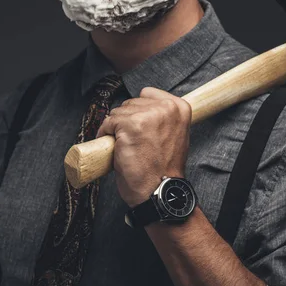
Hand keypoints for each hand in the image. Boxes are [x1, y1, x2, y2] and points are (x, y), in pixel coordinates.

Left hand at [95, 87, 191, 207]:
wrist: (159, 191)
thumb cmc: (163, 169)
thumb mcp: (174, 135)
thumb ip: (162, 119)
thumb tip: (140, 109)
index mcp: (180, 107)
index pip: (147, 94)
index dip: (138, 112)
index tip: (138, 128)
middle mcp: (166, 107)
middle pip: (132, 103)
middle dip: (126, 120)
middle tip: (131, 141)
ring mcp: (148, 115)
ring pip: (119, 111)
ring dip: (116, 128)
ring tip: (125, 146)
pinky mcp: (130, 124)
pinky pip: (108, 122)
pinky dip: (105, 134)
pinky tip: (115, 147)